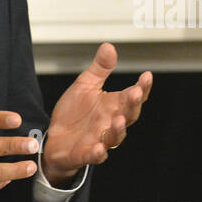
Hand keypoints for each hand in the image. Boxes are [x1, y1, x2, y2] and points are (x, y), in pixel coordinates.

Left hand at [42, 43, 152, 185]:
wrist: (55, 138)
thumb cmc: (75, 113)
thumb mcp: (86, 85)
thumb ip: (100, 69)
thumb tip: (109, 46)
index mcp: (114, 106)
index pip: (133, 97)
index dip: (142, 88)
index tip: (147, 76)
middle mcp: (111, 123)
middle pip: (129, 116)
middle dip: (133, 105)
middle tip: (134, 93)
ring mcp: (100, 140)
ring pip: (115, 137)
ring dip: (118, 129)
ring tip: (118, 120)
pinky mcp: (86, 153)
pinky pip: (95, 156)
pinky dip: (98, 153)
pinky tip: (99, 149)